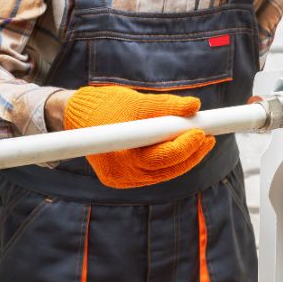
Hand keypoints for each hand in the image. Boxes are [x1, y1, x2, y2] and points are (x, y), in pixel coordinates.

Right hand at [60, 85, 214, 188]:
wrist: (75, 116)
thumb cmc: (104, 106)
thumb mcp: (136, 101)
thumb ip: (166, 105)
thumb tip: (194, 106)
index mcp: (120, 157)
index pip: (161, 157)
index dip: (184, 146)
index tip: (201, 132)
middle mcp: (121, 175)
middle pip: (166, 169)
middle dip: (190, 154)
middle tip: (207, 137)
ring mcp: (123, 179)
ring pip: (163, 173)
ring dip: (183, 158)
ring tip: (200, 140)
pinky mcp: (125, 177)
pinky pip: (154, 172)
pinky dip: (169, 161)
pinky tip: (183, 148)